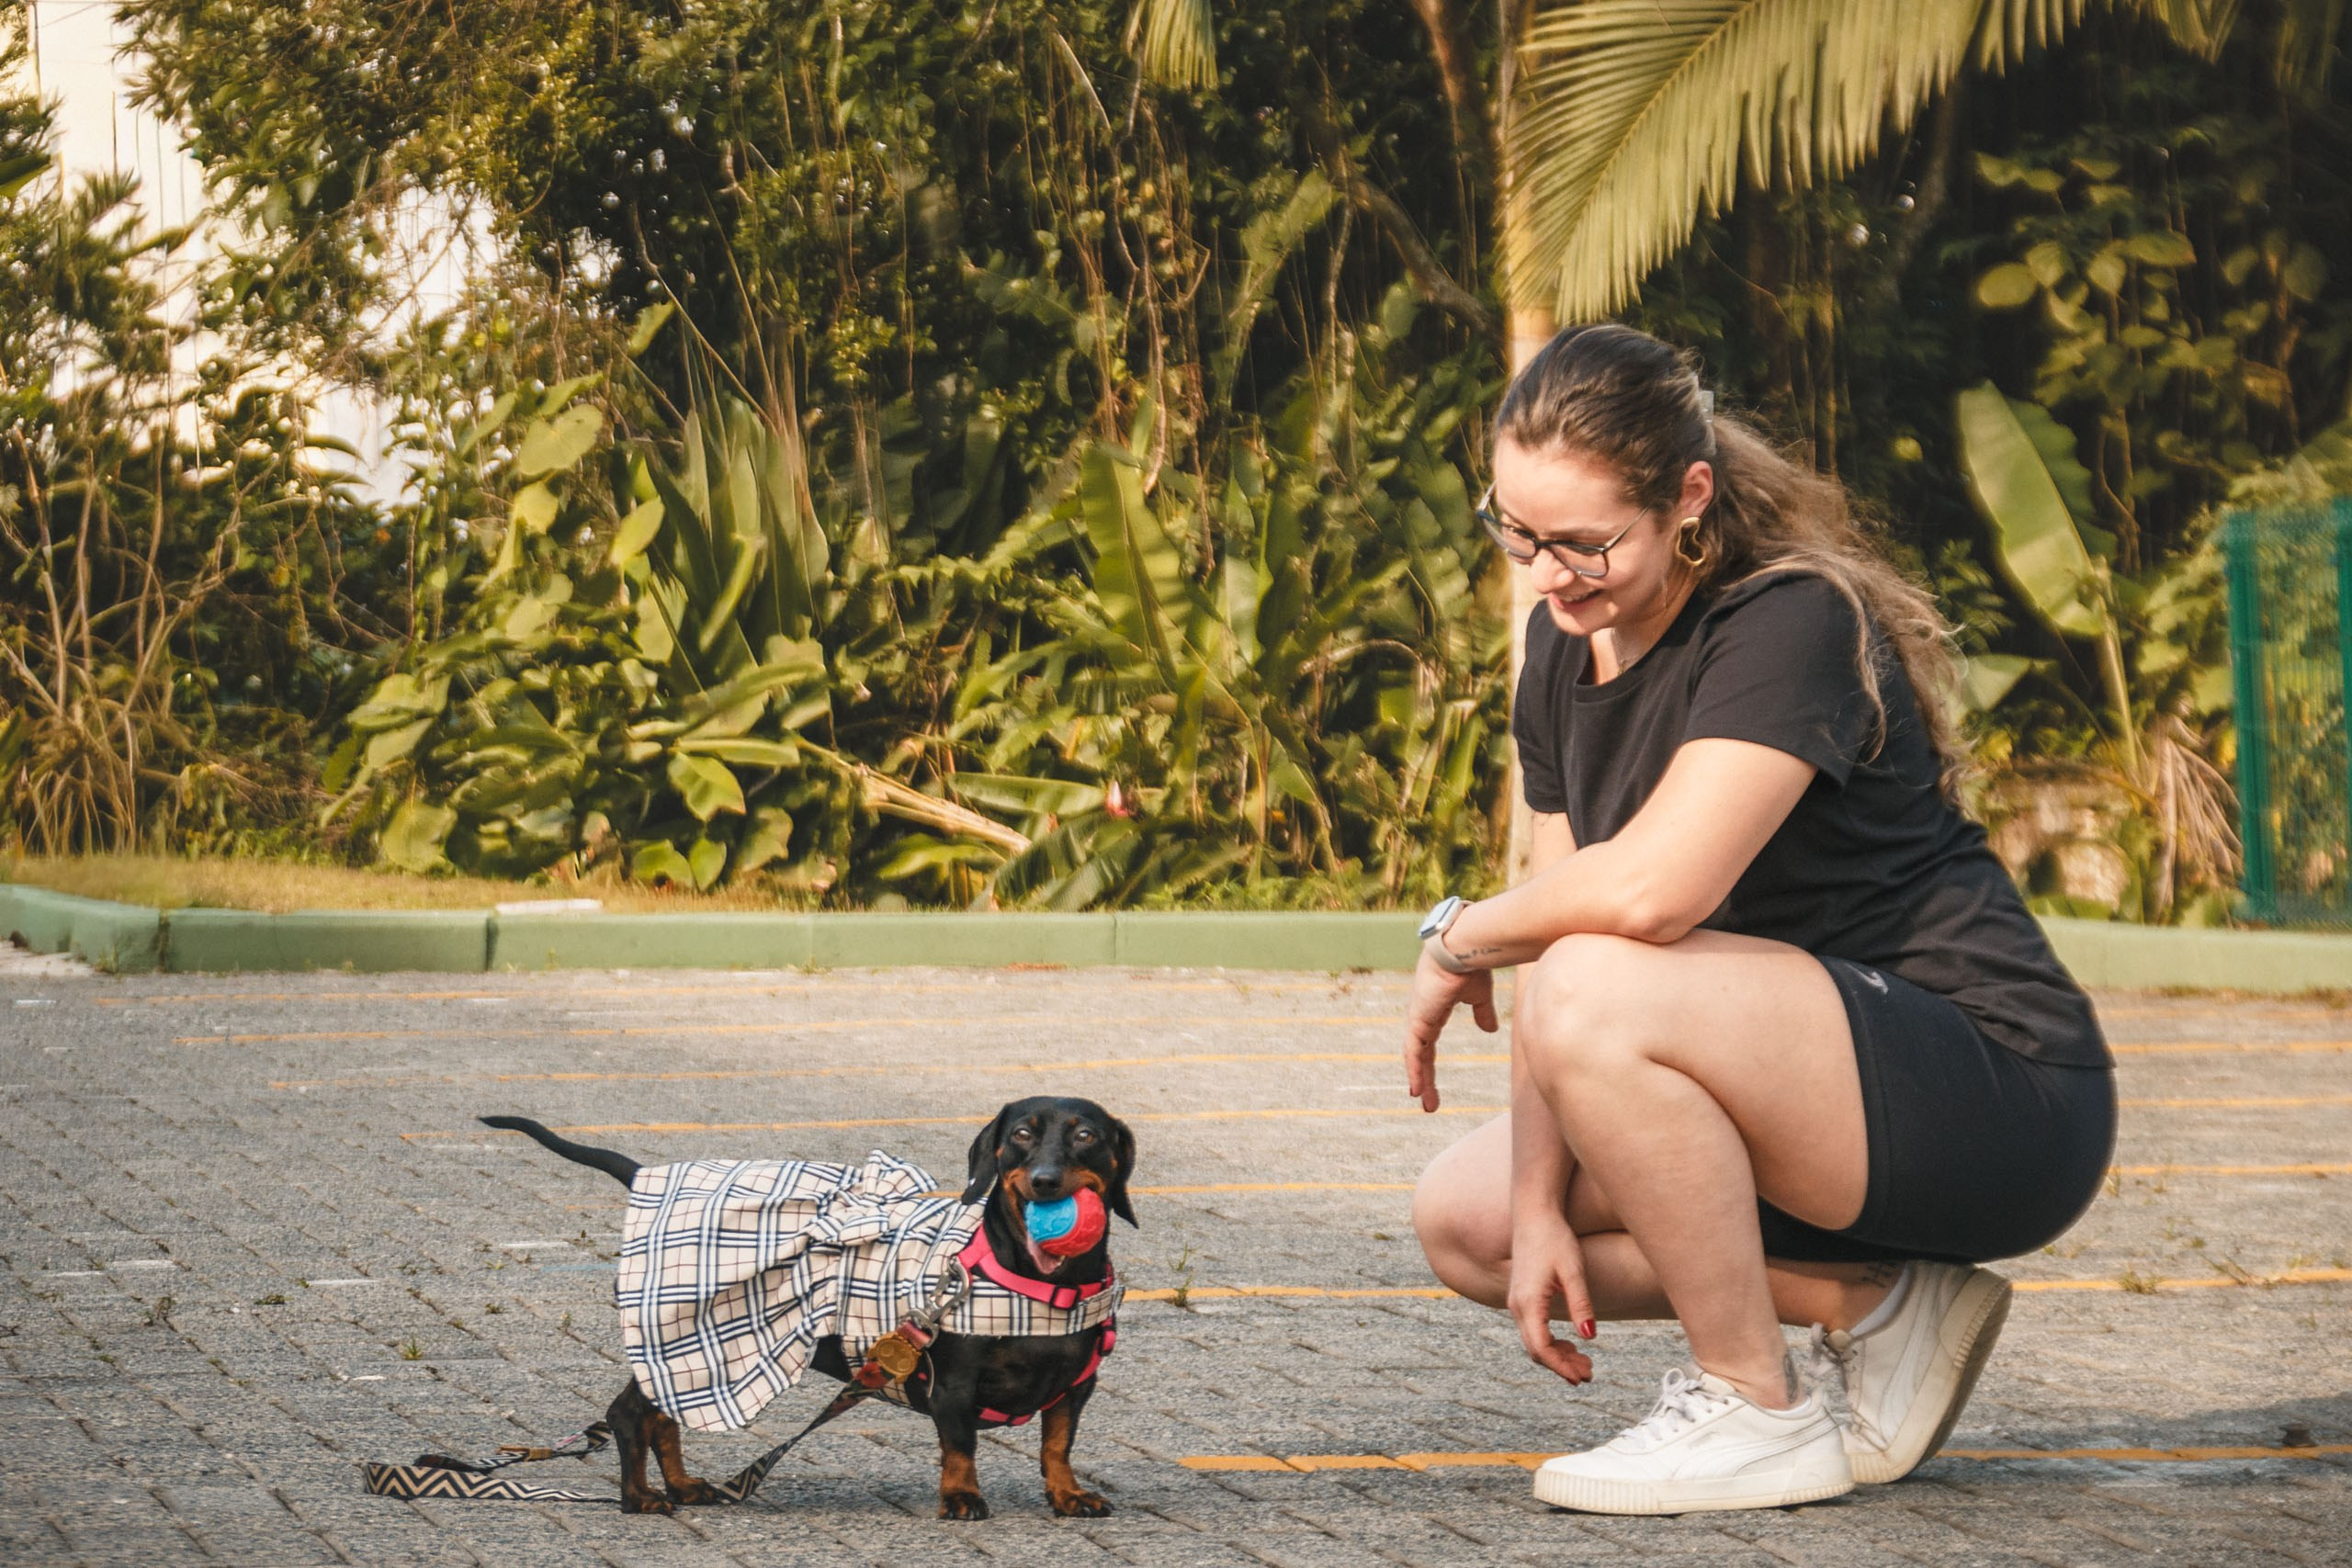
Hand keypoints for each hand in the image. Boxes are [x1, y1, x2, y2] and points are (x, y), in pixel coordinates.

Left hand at [1402, 950, 1496, 1111]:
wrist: (1465, 948)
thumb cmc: (1472, 964)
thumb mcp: (1479, 995)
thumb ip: (1481, 1012)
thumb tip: (1488, 1030)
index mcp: (1434, 1010)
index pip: (1427, 1044)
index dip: (1427, 1065)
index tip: (1428, 1085)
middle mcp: (1423, 1015)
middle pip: (1421, 1054)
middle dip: (1424, 1079)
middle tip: (1429, 1103)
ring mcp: (1419, 1017)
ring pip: (1416, 1056)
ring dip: (1420, 1080)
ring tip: (1426, 1104)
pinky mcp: (1419, 1018)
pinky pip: (1413, 1051)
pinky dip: (1414, 1070)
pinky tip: (1416, 1089)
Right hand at [1507, 1219, 1596, 1383]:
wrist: (1534, 1213)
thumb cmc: (1555, 1238)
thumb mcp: (1574, 1271)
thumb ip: (1581, 1305)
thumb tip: (1589, 1337)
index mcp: (1528, 1302)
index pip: (1541, 1347)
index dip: (1561, 1367)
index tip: (1582, 1378)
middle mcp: (1517, 1305)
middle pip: (1535, 1349)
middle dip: (1561, 1366)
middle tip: (1589, 1374)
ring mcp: (1516, 1302)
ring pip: (1533, 1341)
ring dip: (1557, 1356)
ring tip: (1585, 1363)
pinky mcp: (1522, 1297)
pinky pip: (1533, 1329)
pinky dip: (1551, 1342)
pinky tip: (1571, 1344)